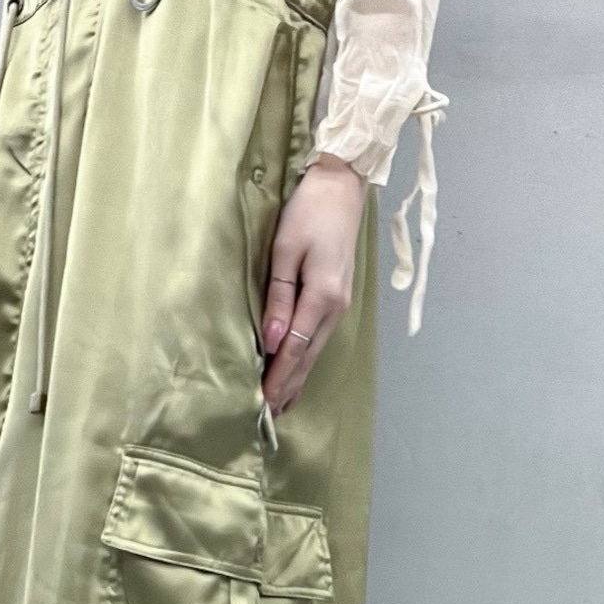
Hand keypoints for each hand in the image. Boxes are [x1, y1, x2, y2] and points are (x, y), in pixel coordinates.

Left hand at [260, 152, 367, 415]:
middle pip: (307, 357)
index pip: (294, 348)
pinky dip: (306, 361)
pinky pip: (319, 340)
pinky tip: (299, 374)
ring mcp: (340, 305)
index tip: (261, 403)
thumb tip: (272, 342)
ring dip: (298, 379)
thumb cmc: (309, 211)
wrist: (342, 186)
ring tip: (282, 406)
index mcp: (322, 297)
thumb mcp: (286, 251)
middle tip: (268, 417)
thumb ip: (279, 298)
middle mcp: (335, 308)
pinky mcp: (339, 299)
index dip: (277, 377)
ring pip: (315, 352)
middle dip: (287, 387)